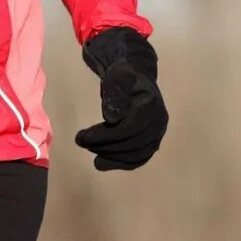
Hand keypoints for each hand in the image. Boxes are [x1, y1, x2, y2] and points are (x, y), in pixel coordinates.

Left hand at [73, 27, 166, 170]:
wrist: (135, 78)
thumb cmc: (123, 76)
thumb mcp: (116, 77)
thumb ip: (114, 94)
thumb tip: (111, 118)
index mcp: (152, 105)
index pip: (130, 128)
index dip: (106, 136)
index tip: (83, 136)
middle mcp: (159, 122)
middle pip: (132, 143)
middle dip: (103, 145)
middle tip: (80, 141)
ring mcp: (158, 134)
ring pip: (135, 155)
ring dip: (109, 156)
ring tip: (88, 149)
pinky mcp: (152, 143)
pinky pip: (137, 159)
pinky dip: (119, 163)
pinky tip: (100, 163)